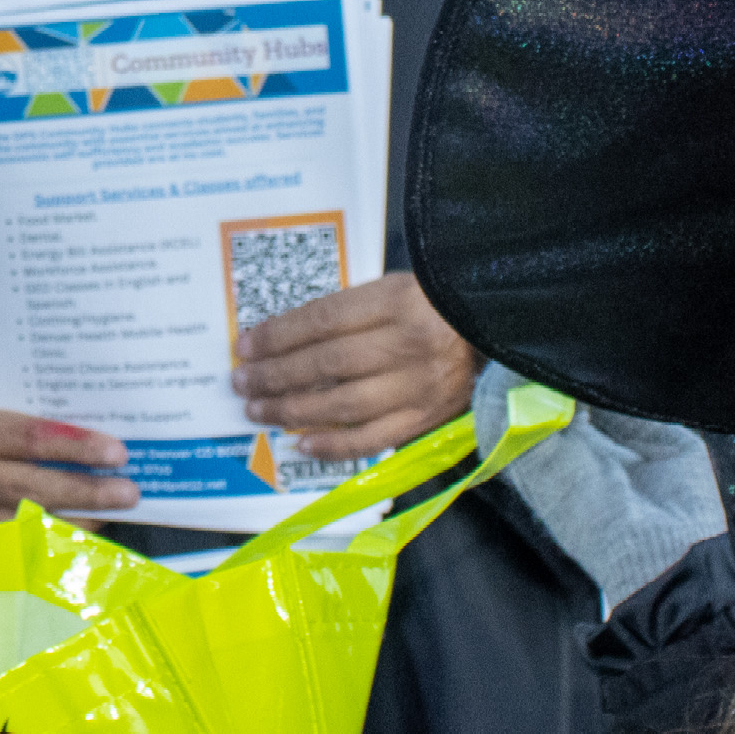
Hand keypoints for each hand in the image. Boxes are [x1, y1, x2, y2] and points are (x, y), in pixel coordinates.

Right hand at [0, 371, 134, 521]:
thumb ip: (23, 406)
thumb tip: (89, 422)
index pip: (29, 438)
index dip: (76, 447)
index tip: (116, 452)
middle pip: (33, 487)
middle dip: (87, 491)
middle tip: (128, 490)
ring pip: (24, 521)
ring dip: (74, 519)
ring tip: (112, 512)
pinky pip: (7, 539)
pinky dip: (45, 535)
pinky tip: (75, 528)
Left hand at [231, 272, 476, 460]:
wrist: (493, 325)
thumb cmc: (430, 304)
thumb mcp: (391, 288)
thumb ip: (345, 312)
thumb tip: (282, 338)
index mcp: (395, 302)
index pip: (324, 320)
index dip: (279, 335)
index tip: (245, 345)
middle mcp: (406, 344)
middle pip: (328, 364)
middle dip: (276, 375)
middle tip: (241, 383)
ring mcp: (418, 385)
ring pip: (344, 404)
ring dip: (294, 411)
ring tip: (258, 410)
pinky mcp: (427, 417)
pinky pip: (374, 438)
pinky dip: (334, 445)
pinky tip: (302, 444)